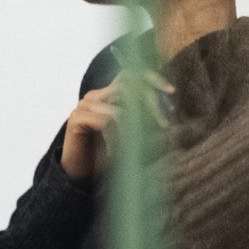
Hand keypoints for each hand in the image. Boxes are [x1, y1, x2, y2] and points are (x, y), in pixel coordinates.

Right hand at [60, 69, 174, 182]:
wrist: (80, 173)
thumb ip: (143, 116)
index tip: (171, 90)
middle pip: (128, 88)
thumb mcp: (130, 132)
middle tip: (164, 124)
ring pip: (118, 108)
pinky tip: (113, 152)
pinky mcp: (76, 117)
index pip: (131, 75)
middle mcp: (96, 95)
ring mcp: (85, 104)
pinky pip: (104, 121)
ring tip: (135, 146)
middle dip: (151, 105)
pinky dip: (114, 138)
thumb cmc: (107, 152)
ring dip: (132, 129)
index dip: (152, 78)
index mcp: (108, 94)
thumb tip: (168, 105)